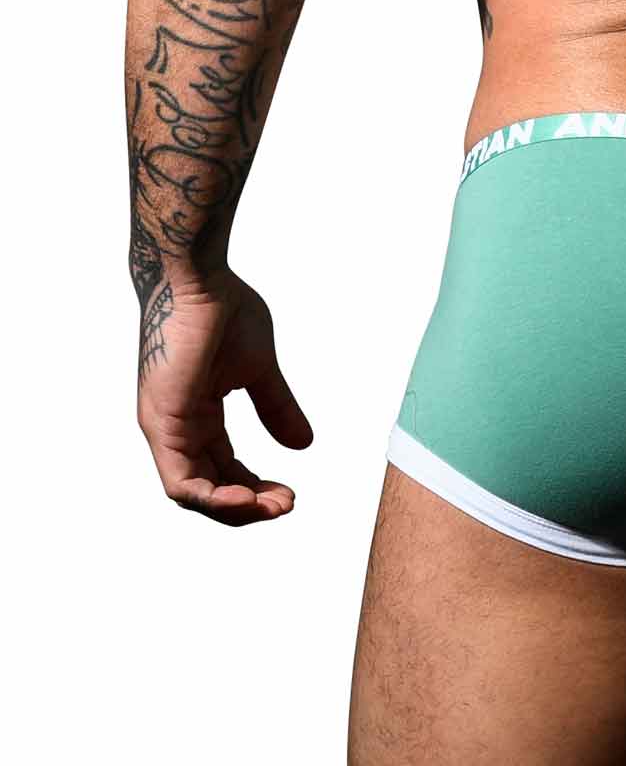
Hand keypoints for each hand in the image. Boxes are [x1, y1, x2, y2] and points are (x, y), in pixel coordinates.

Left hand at [136, 268, 313, 524]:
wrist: (196, 278)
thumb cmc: (222, 309)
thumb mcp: (259, 368)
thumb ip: (275, 406)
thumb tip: (303, 444)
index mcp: (196, 415)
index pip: (223, 468)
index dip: (256, 487)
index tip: (291, 493)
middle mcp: (176, 428)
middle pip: (208, 488)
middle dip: (249, 504)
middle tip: (287, 505)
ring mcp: (165, 428)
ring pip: (192, 494)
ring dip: (234, 508)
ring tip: (273, 506)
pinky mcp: (161, 422)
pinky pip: (180, 481)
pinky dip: (212, 498)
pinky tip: (246, 498)